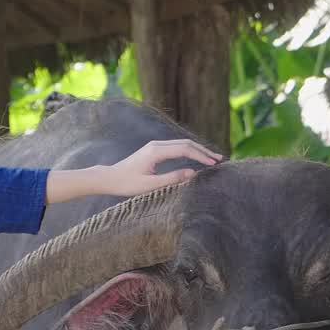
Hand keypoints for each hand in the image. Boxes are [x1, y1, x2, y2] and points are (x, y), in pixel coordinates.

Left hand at [106, 139, 222, 196]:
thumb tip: (192, 173)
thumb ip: (172, 178)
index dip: (201, 156)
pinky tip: (197, 156)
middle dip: (204, 151)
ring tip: (213, 158)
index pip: (185, 149)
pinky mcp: (154, 149)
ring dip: (198, 150)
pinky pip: (176, 147)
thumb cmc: (127, 183)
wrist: (110, 177)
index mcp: (156, 152)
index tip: (214, 164)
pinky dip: (189, 151)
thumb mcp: (150, 185)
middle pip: (186, 143)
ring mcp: (155, 145)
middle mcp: (156, 145)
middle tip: (219, 159)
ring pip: (182, 143)